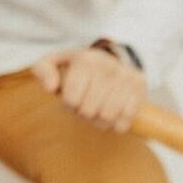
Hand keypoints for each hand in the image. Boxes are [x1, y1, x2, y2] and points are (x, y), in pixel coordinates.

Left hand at [30, 44, 145, 132]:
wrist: (109, 58)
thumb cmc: (76, 67)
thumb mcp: (54, 63)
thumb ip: (43, 72)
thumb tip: (51, 87)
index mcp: (85, 60)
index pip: (71, 99)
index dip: (69, 106)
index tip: (71, 100)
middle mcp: (107, 65)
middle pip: (89, 110)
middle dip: (83, 114)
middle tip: (84, 108)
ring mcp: (125, 75)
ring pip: (108, 116)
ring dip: (99, 121)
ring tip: (97, 112)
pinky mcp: (140, 85)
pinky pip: (127, 117)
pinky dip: (118, 124)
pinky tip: (113, 117)